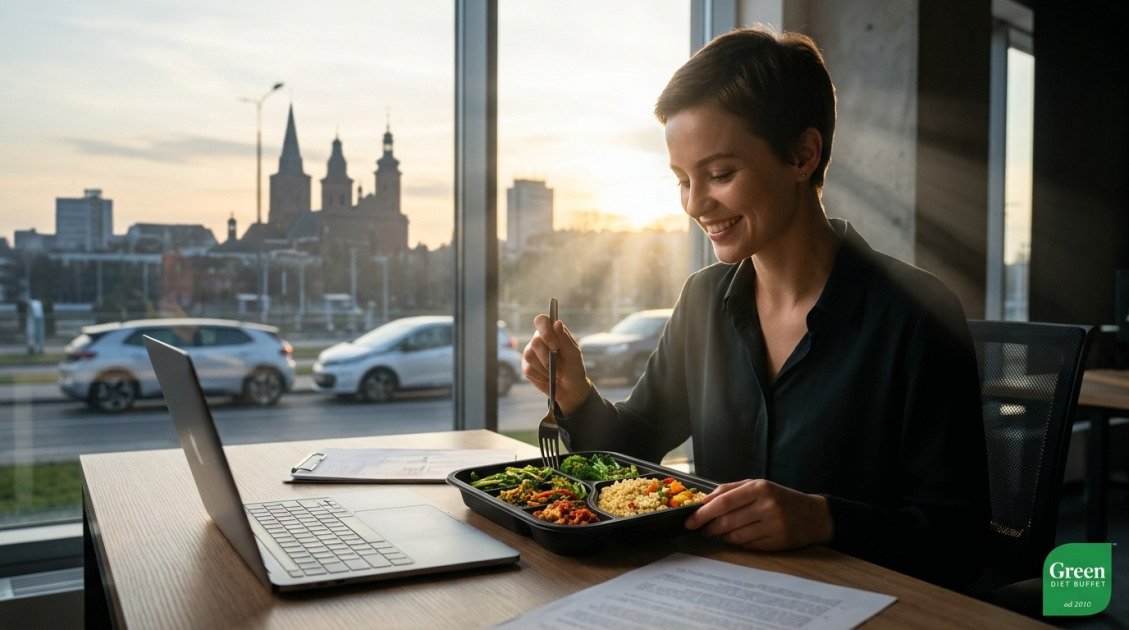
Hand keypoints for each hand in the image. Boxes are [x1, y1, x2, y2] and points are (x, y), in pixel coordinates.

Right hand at [522, 314, 591, 414]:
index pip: (541, 320)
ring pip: (529, 356)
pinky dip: (541, 377)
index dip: (545, 331)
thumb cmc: (574, 368)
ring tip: (555, 373)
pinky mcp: (526, 367)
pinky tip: (548, 378)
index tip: (554, 345)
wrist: (570, 389)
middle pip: (535, 342)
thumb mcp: (574, 354)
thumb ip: (565, 339)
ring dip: (545, 368)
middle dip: (548, 357)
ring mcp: (530, 353)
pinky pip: (528, 370)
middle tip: (559, 367)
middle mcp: (539, 340)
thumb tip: (557, 323)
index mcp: (552, 332)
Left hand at [684, 479, 832, 550]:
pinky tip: (738, 537)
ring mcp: (773, 525)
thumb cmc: (780, 498)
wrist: (813, 515)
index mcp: (759, 488)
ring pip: (735, 536)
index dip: (703, 513)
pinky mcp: (777, 542)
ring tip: (719, 533)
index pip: (723, 501)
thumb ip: (730, 491)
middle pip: (726, 521)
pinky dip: (737, 542)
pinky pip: (747, 545)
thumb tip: (704, 502)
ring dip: (722, 537)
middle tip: (702, 530)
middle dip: (709, 528)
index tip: (689, 521)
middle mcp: (767, 505)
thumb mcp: (757, 486)